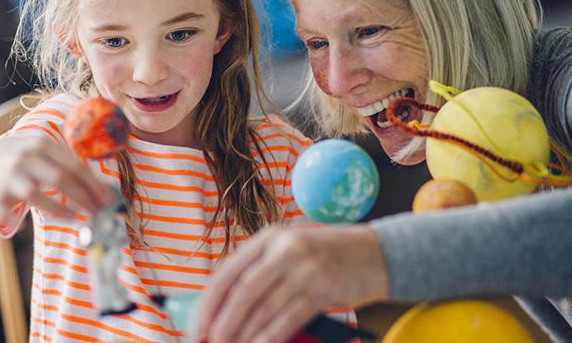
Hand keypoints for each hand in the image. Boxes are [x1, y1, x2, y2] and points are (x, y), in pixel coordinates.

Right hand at [0, 136, 109, 222]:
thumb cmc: (26, 156)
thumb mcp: (45, 150)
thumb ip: (67, 163)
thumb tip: (100, 188)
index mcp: (42, 145)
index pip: (73, 165)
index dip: (93, 184)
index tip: (107, 200)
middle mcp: (25, 158)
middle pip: (59, 179)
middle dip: (82, 198)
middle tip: (97, 212)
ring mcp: (9, 176)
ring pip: (34, 195)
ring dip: (58, 210)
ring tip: (75, 218)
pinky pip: (5, 211)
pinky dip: (13, 220)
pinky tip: (24, 226)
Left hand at [195, 225, 389, 342]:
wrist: (374, 254)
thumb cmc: (325, 258)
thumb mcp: (288, 253)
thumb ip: (260, 272)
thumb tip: (223, 309)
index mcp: (267, 239)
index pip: (227, 272)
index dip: (209, 302)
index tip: (197, 325)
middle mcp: (283, 250)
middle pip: (242, 292)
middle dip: (223, 323)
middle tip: (212, 342)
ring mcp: (304, 269)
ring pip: (263, 308)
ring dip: (243, 334)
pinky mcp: (323, 289)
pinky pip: (288, 319)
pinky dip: (269, 337)